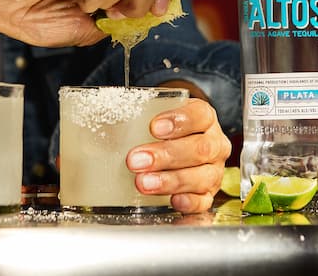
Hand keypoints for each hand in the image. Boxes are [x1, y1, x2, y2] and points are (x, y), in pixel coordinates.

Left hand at [126, 98, 231, 213]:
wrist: (179, 144)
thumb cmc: (165, 129)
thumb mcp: (156, 114)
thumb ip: (137, 115)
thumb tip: (103, 116)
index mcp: (205, 118)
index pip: (199, 115)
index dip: (179, 121)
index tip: (154, 127)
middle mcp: (214, 143)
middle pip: (200, 148)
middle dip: (166, 155)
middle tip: (136, 160)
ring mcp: (213, 170)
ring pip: (202, 176)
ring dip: (170, 180)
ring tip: (143, 183)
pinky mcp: (208, 194)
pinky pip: (204, 200)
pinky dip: (189, 202)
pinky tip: (173, 200)